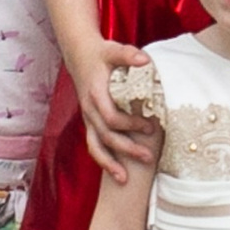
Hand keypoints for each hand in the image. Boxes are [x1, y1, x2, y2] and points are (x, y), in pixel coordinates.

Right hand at [73, 42, 159, 183]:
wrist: (79, 55)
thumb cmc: (100, 53)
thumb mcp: (113, 50)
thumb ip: (128, 55)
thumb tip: (145, 60)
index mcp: (95, 94)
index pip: (110, 117)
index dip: (130, 125)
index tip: (150, 126)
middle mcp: (89, 109)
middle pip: (105, 137)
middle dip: (126, 149)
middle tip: (148, 157)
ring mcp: (87, 118)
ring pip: (95, 146)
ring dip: (109, 163)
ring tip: (124, 180)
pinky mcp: (89, 122)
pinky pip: (93, 145)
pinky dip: (103, 160)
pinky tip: (116, 172)